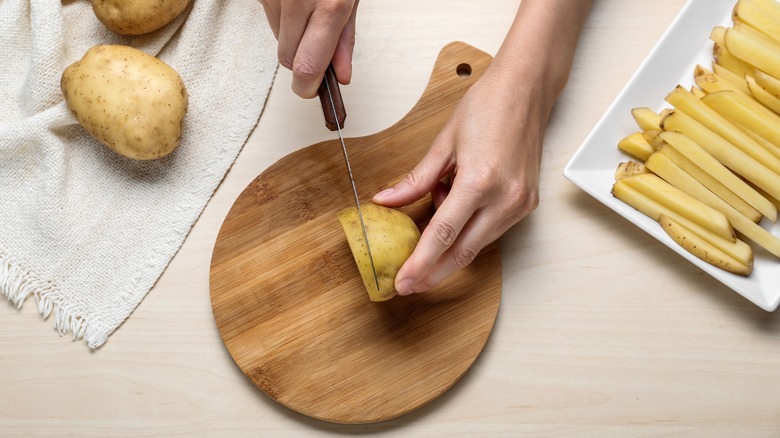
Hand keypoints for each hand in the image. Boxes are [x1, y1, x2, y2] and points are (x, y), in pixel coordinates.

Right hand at [258, 0, 358, 97]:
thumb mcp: (351, 1)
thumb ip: (345, 39)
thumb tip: (340, 74)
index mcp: (329, 7)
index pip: (308, 67)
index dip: (307, 87)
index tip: (310, 89)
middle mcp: (298, 1)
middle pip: (287, 58)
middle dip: (300, 57)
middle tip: (314, 39)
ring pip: (277, 38)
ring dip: (290, 33)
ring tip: (306, 8)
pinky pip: (268, 17)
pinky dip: (280, 14)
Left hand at [371, 0, 591, 294]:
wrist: (527, 89)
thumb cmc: (487, 105)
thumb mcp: (443, 142)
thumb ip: (415, 180)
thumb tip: (387, 201)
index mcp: (480, 180)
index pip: (443, 234)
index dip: (420, 263)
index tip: (403, 282)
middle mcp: (505, 198)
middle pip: (463, 252)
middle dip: (433, 272)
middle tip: (408, 285)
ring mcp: (520, 204)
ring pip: (477, 244)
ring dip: (450, 244)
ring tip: (435, 207)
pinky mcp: (526, 204)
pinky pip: (490, 230)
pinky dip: (468, 228)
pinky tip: (454, 203)